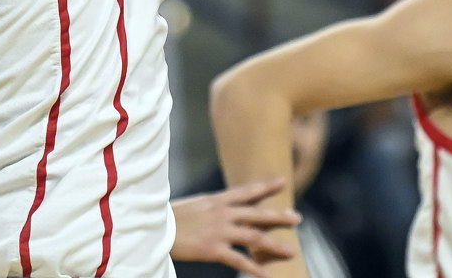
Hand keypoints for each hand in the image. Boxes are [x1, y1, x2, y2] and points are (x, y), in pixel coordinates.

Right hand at [170, 178, 302, 277]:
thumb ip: (212, 207)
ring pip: (254, 237)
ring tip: (292, 251)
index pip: (246, 191)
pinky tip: (267, 275)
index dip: (265, 187)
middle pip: (257, 214)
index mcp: (216, 200)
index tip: (282, 182)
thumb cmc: (169, 217)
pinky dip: (254, 268)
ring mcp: (219, 231)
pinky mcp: (212, 249)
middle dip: (279, 216)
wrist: (153, 227)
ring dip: (275, 245)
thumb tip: (225, 207)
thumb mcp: (195, 205)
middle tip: (298, 218)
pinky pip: (239, 260)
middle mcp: (222, 213)